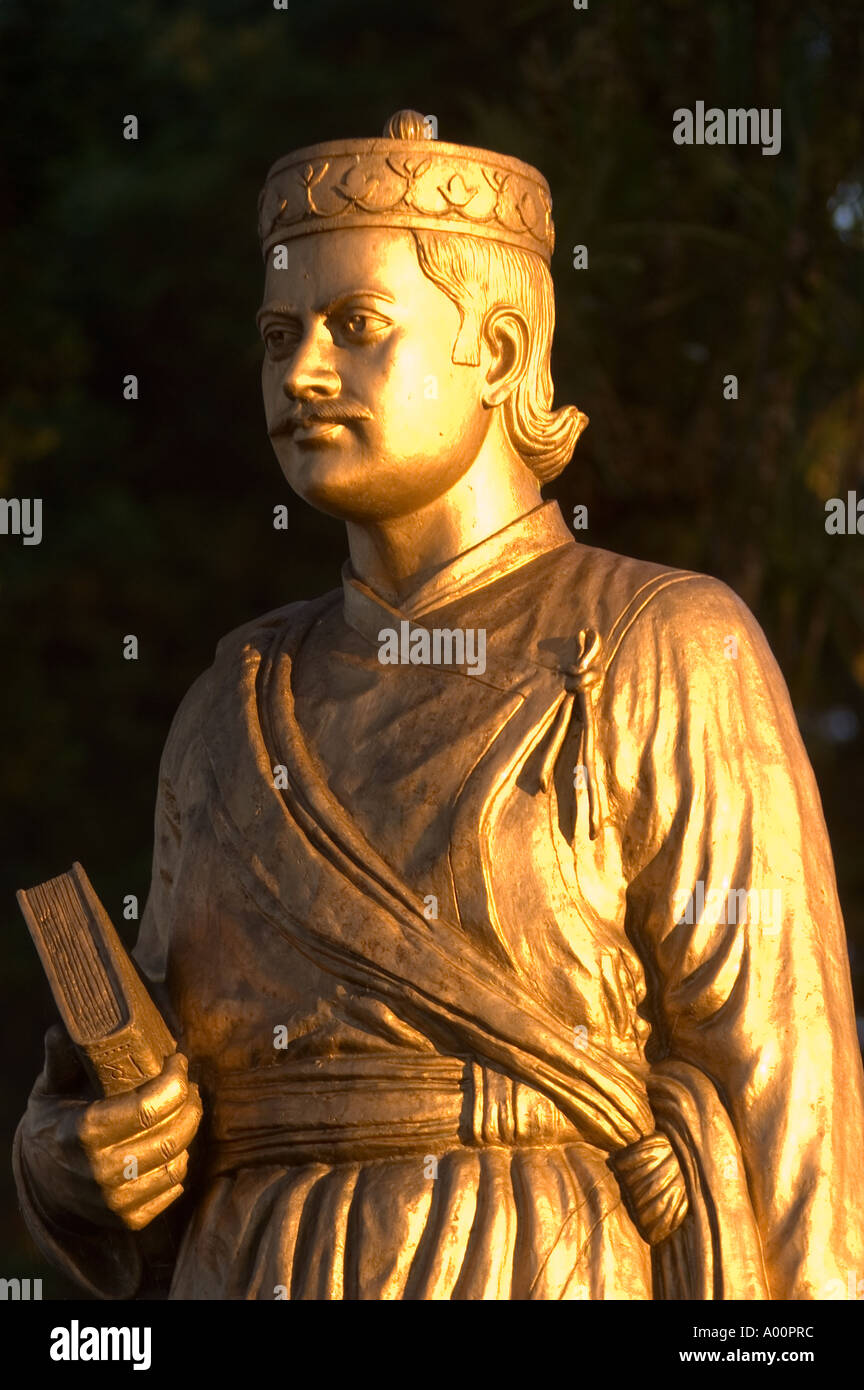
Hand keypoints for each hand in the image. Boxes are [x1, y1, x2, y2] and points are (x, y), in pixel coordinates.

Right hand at [21, 1025, 202, 1231]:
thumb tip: (65, 1027)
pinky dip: (180, 1161)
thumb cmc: (52, 1125)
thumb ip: (61, 1060)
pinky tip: (172, 1141)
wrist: (42, 1184)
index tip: (179, 1060)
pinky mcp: (130, 1218)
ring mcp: (116, 1200)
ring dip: (189, 1129)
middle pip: (171, 1134)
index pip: (147, 1108)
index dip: (174, 1080)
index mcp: (82, 1133)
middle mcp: (101, 1171)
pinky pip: (174, 1186)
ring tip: (184, 1107)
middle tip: (188, 1083)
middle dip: (189, 1102)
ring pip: (177, 1160)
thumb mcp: (49, 1091)